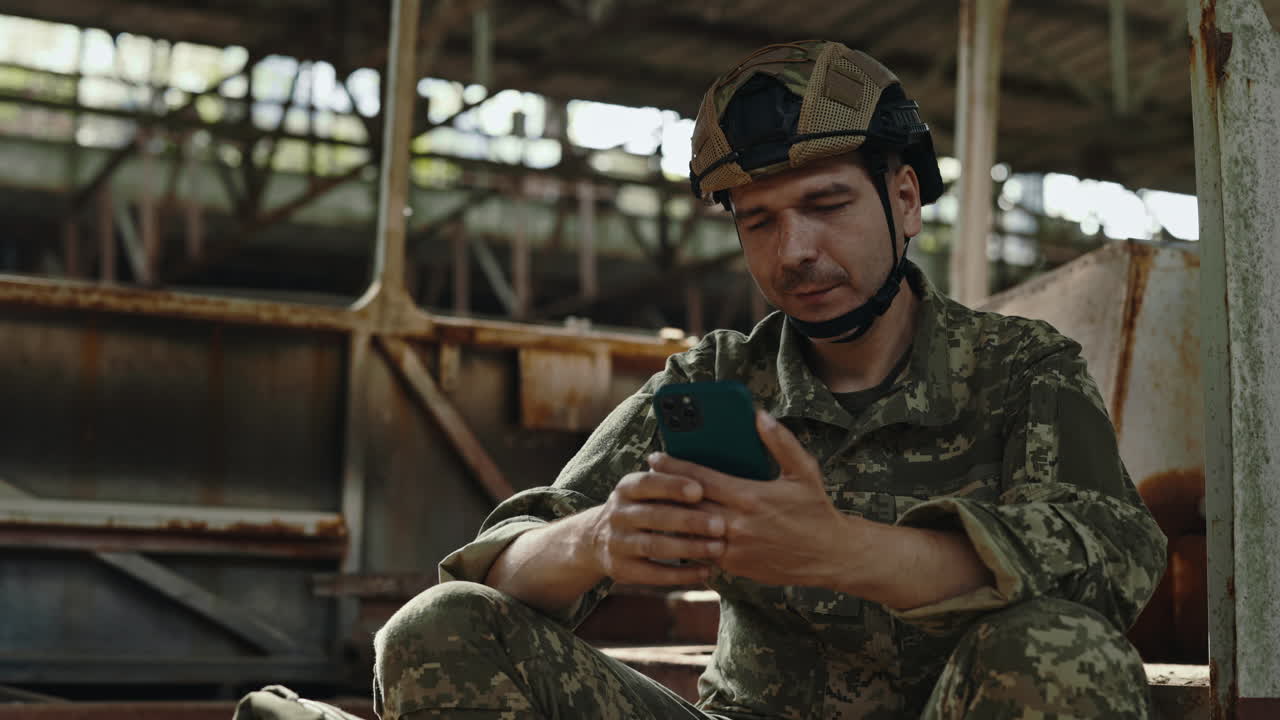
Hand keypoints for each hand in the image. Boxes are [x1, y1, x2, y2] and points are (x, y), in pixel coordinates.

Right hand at [582, 469, 727, 585]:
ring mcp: (616, 543)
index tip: (700, 490)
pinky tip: (705, 571)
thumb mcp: (646, 490)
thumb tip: (706, 477)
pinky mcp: (621, 569)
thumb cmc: (641, 508)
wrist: (598, 539)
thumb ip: (671, 481)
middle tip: (720, 525)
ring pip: (653, 546)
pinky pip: (653, 574)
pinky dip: (681, 574)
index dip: (672, 486)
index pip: (647, 483)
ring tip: (718, 548)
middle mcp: (617, 514)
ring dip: (688, 548)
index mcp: (626, 489)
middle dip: (689, 521)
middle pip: (654, 516)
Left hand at [647, 410, 862, 587]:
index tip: (655, 456)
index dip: (675, 466)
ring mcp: (735, 549)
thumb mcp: (804, 472)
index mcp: (750, 496)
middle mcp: (738, 524)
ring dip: (670, 518)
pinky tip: (674, 530)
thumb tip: (760, 416)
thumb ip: (780, 442)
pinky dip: (687, 541)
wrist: (830, 556)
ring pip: (691, 532)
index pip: (701, 479)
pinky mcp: (736, 567)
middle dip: (664, 490)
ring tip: (651, 504)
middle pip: (689, 505)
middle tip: (644, 478)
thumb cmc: (816, 510)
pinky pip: (702, 553)